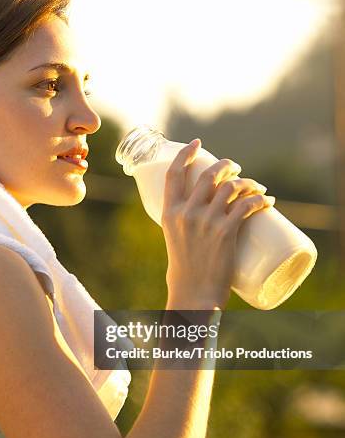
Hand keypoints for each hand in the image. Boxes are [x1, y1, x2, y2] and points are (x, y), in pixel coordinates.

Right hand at [161, 139, 274, 310]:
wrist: (193, 293)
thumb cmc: (185, 270)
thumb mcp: (174, 239)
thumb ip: (184, 221)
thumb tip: (202, 209)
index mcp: (169, 213)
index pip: (174, 174)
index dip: (185, 154)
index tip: (197, 144)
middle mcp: (186, 213)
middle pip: (209, 175)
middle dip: (226, 165)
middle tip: (235, 167)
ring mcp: (206, 222)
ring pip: (231, 187)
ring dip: (247, 181)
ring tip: (255, 185)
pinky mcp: (226, 232)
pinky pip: (248, 205)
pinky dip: (261, 199)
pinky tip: (268, 200)